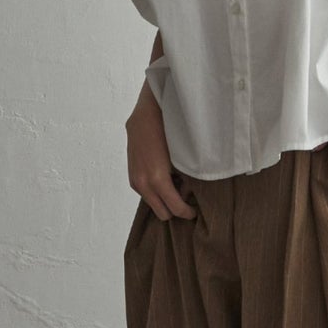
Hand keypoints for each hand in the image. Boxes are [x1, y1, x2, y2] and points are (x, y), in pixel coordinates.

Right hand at [126, 101, 197, 220]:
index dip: (188, 212)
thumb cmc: (169, 132)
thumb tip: (189, 195)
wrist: (147, 113)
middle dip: (176, 209)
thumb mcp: (182, 158)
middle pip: (162, 214)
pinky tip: (165, 177)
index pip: (176, 209)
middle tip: (188, 199)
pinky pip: (146, 193)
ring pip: (153, 204)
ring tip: (177, 185)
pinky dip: (156, 191)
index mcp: (157, 181)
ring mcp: (135, 181)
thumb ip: (186, 181)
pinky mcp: (132, 176)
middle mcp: (143, 184)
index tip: (196, 210)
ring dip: (165, 200)